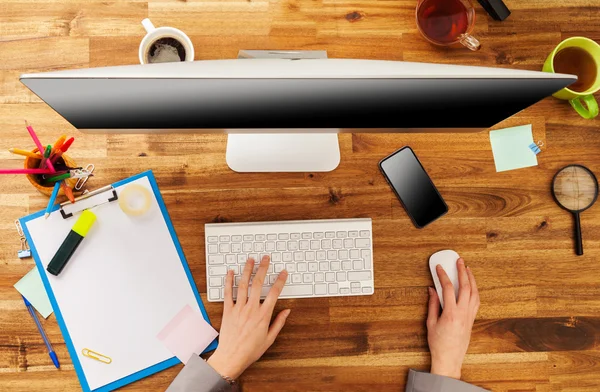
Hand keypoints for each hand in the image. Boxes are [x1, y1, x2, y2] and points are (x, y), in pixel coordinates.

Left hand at [207, 256, 289, 379]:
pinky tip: (230, 272)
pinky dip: (229, 281)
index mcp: (263, 315)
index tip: (283, 273)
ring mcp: (238, 309)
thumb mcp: (269, 338)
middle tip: (265, 258)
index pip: (274, 293)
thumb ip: (279, 323)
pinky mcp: (228, 311)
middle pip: (258, 284)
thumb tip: (287, 311)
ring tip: (250, 260)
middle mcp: (251, 309)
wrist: (231, 357)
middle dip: (263, 269)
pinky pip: (228, 293)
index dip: (280, 281)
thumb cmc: (250, 350)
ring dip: (247, 270)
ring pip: (243, 285)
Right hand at [427, 258, 479, 379]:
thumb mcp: (430, 322)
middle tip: (459, 261)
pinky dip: (475, 290)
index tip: (439, 267)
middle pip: (466, 287)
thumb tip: (433, 289)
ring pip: (474, 293)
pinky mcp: (472, 320)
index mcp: (451, 313)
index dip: (443, 275)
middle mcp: (463, 313)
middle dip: (463, 272)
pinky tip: (472, 285)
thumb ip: (433, 304)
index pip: (448, 288)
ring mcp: (469, 316)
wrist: (449, 358)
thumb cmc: (438, 343)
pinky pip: (476, 301)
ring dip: (472, 279)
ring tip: (468, 269)